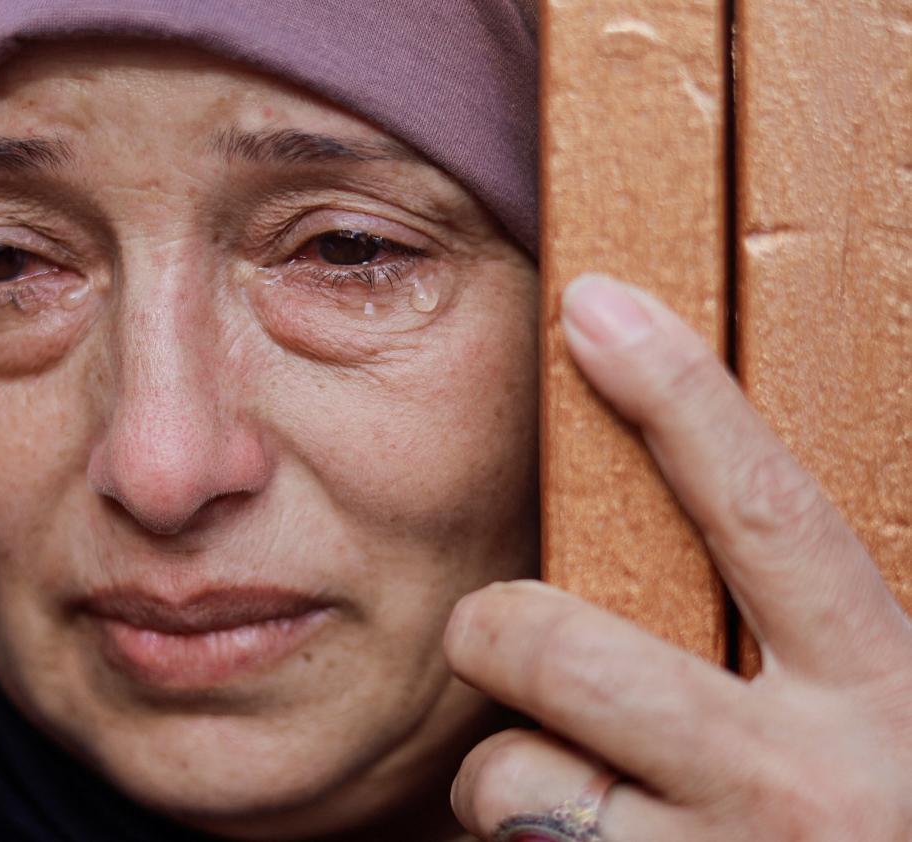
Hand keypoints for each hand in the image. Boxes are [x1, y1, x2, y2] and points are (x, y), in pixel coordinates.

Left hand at [445, 276, 911, 839]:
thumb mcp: (884, 717)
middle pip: (568, 652)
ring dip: (508, 769)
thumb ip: (809, 630)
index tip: (596, 306)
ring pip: (517, 773)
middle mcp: (808, 784)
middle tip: (494, 630)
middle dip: (497, 627)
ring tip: (566, 782)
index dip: (679, 394)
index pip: (766, 510)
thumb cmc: (873, 818)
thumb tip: (717, 498)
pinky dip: (521, 840)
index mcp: (887, 694)